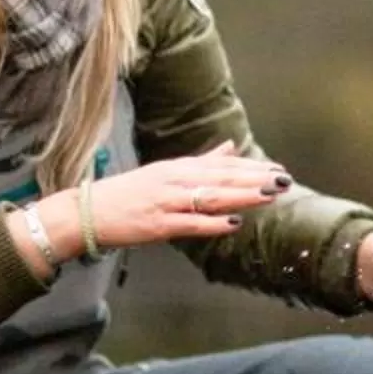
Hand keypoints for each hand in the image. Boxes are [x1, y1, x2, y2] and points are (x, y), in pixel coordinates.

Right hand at [87, 139, 289, 247]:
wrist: (88, 212)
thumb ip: (202, 162)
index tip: (278, 169)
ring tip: (268, 194)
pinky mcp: (157, 225)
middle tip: (284, 179)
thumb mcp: (166, 171)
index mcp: (178, 168)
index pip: (222, 165)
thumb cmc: (129, 193)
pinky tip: (233, 222)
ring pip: (210, 197)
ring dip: (241, 195)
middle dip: (255, 178)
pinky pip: (190, 224)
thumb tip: (230, 148)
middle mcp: (174, 180)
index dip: (252, 167)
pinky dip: (212, 223)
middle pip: (221, 178)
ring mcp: (166, 202)